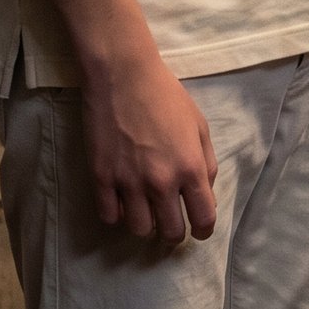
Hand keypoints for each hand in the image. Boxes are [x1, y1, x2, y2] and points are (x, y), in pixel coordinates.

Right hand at [80, 50, 218, 244]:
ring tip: (145, 212)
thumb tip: (204, 192)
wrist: (124, 75)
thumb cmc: (166, 96)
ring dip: (145, 225)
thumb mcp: (199, 125)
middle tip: (171, 224)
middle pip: (170, 232)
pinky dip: (117, 214)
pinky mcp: (102, 177)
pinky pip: (109, 216)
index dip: (203, 230)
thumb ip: (206, 162)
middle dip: (174, 233)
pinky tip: (122, 202)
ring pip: (139, 229)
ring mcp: (129, 182)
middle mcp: (162, 181)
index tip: (198, 230)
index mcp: (190, 168)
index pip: (203, 219)